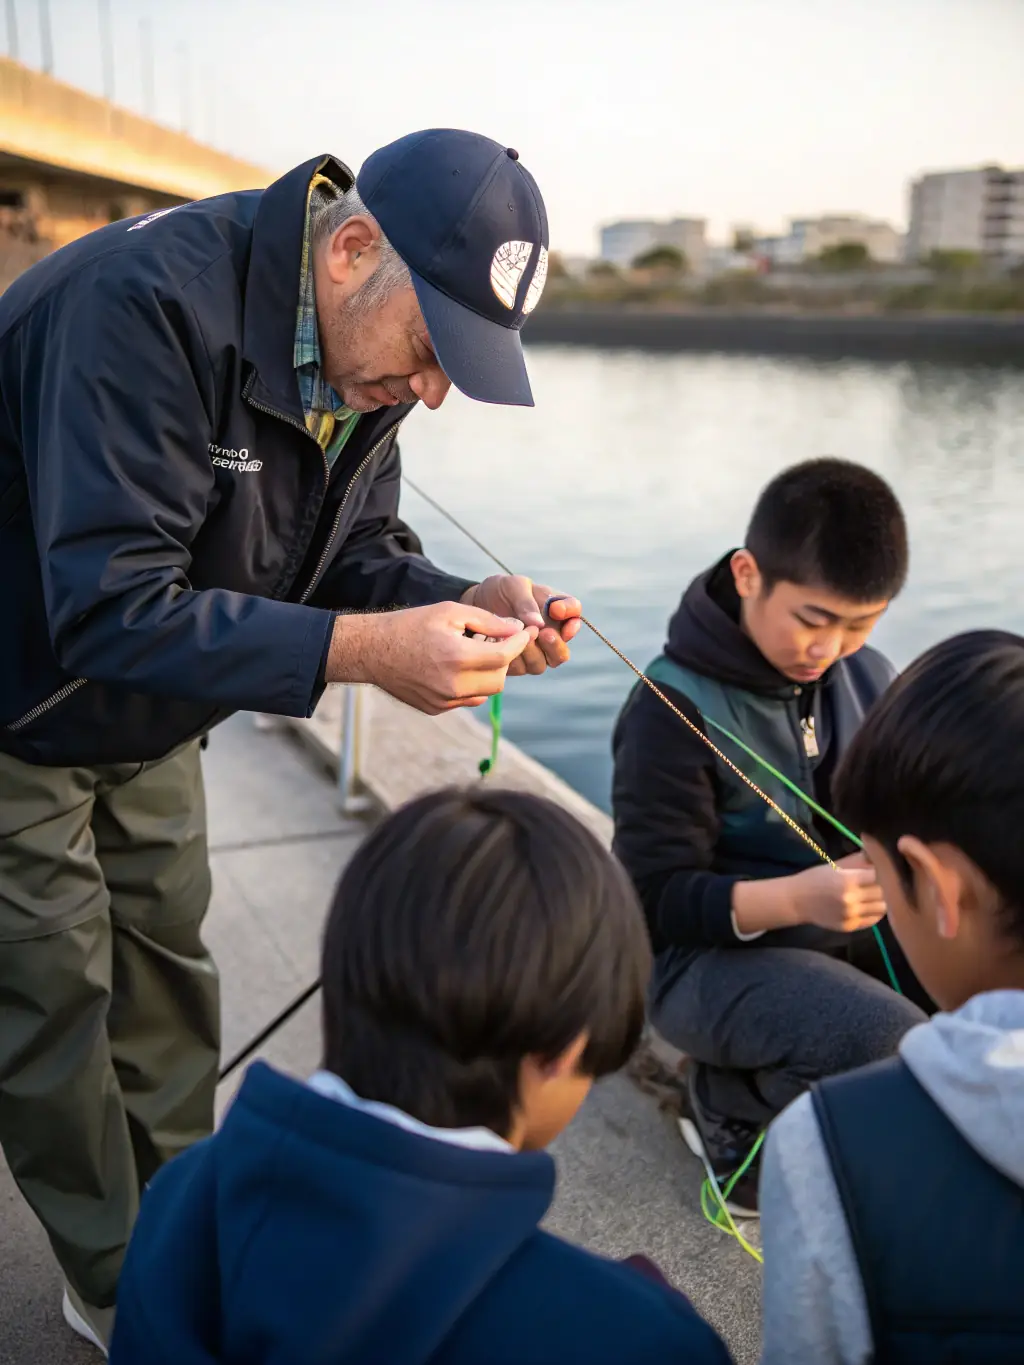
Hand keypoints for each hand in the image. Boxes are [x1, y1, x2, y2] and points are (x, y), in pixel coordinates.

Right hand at [326, 603, 531, 714]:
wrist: (373, 650)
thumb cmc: (411, 624)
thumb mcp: (450, 612)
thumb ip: (488, 621)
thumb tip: (517, 629)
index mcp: (456, 657)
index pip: (504, 656)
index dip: (520, 642)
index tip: (525, 632)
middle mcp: (452, 685)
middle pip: (499, 678)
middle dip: (504, 659)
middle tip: (497, 641)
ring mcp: (443, 701)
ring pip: (486, 692)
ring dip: (489, 673)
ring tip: (476, 652)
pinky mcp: (436, 708)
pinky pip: (467, 699)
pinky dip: (471, 684)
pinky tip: (457, 666)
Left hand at [462, 576, 581, 675]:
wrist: (476, 604)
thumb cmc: (501, 592)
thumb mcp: (513, 586)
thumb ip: (527, 602)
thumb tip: (538, 623)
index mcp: (557, 611)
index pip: (574, 613)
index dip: (570, 614)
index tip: (558, 610)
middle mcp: (551, 635)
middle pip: (563, 652)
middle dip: (555, 645)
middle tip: (544, 633)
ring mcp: (535, 653)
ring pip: (542, 664)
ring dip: (532, 652)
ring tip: (519, 637)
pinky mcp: (518, 664)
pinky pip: (520, 668)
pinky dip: (513, 657)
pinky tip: (502, 644)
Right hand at [789, 853, 886, 931]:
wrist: (797, 901)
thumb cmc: (816, 878)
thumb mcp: (835, 865)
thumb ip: (859, 861)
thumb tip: (880, 853)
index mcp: (847, 880)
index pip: (879, 875)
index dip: (883, 872)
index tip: (882, 870)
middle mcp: (851, 899)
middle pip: (883, 893)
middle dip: (884, 886)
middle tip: (882, 882)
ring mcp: (851, 915)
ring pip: (882, 908)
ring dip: (882, 900)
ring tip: (876, 895)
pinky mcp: (850, 926)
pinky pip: (873, 919)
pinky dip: (876, 912)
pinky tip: (870, 905)